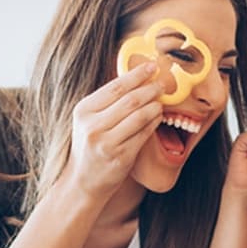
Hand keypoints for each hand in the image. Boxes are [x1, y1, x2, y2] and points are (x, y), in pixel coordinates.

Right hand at [63, 62, 163, 199]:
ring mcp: (107, 143)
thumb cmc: (90, 146)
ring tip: (161, 100)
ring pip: (140, 116)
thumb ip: (108, 101)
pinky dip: (154, 122)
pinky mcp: (121, 157)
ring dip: (155, 105)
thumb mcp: (89, 120)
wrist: (83, 181)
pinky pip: (144, 134)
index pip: (115, 87)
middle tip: (163, 82)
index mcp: (83, 111)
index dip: (137, 74)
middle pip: (130, 100)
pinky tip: (158, 116)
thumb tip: (137, 77)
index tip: (152, 66)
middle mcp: (93, 126)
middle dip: (151, 88)